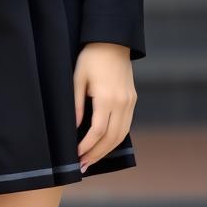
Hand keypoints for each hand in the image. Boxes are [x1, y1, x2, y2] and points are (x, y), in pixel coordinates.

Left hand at [74, 42, 136, 171]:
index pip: (97, 131)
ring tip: (92, 159)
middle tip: (83, 166)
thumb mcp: (78, 77)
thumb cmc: (91, 57)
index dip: (86, 146)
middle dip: (97, 154)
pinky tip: (104, 144)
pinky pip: (126, 125)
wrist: (113, 40)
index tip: (76, 155)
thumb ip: (76, 104)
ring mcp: (130, 102)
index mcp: (107, 97)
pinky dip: (116, 138)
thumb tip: (73, 128)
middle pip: (111, 138)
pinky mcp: (132, 99)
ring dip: (107, 150)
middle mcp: (122, 102)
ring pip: (121, 134)